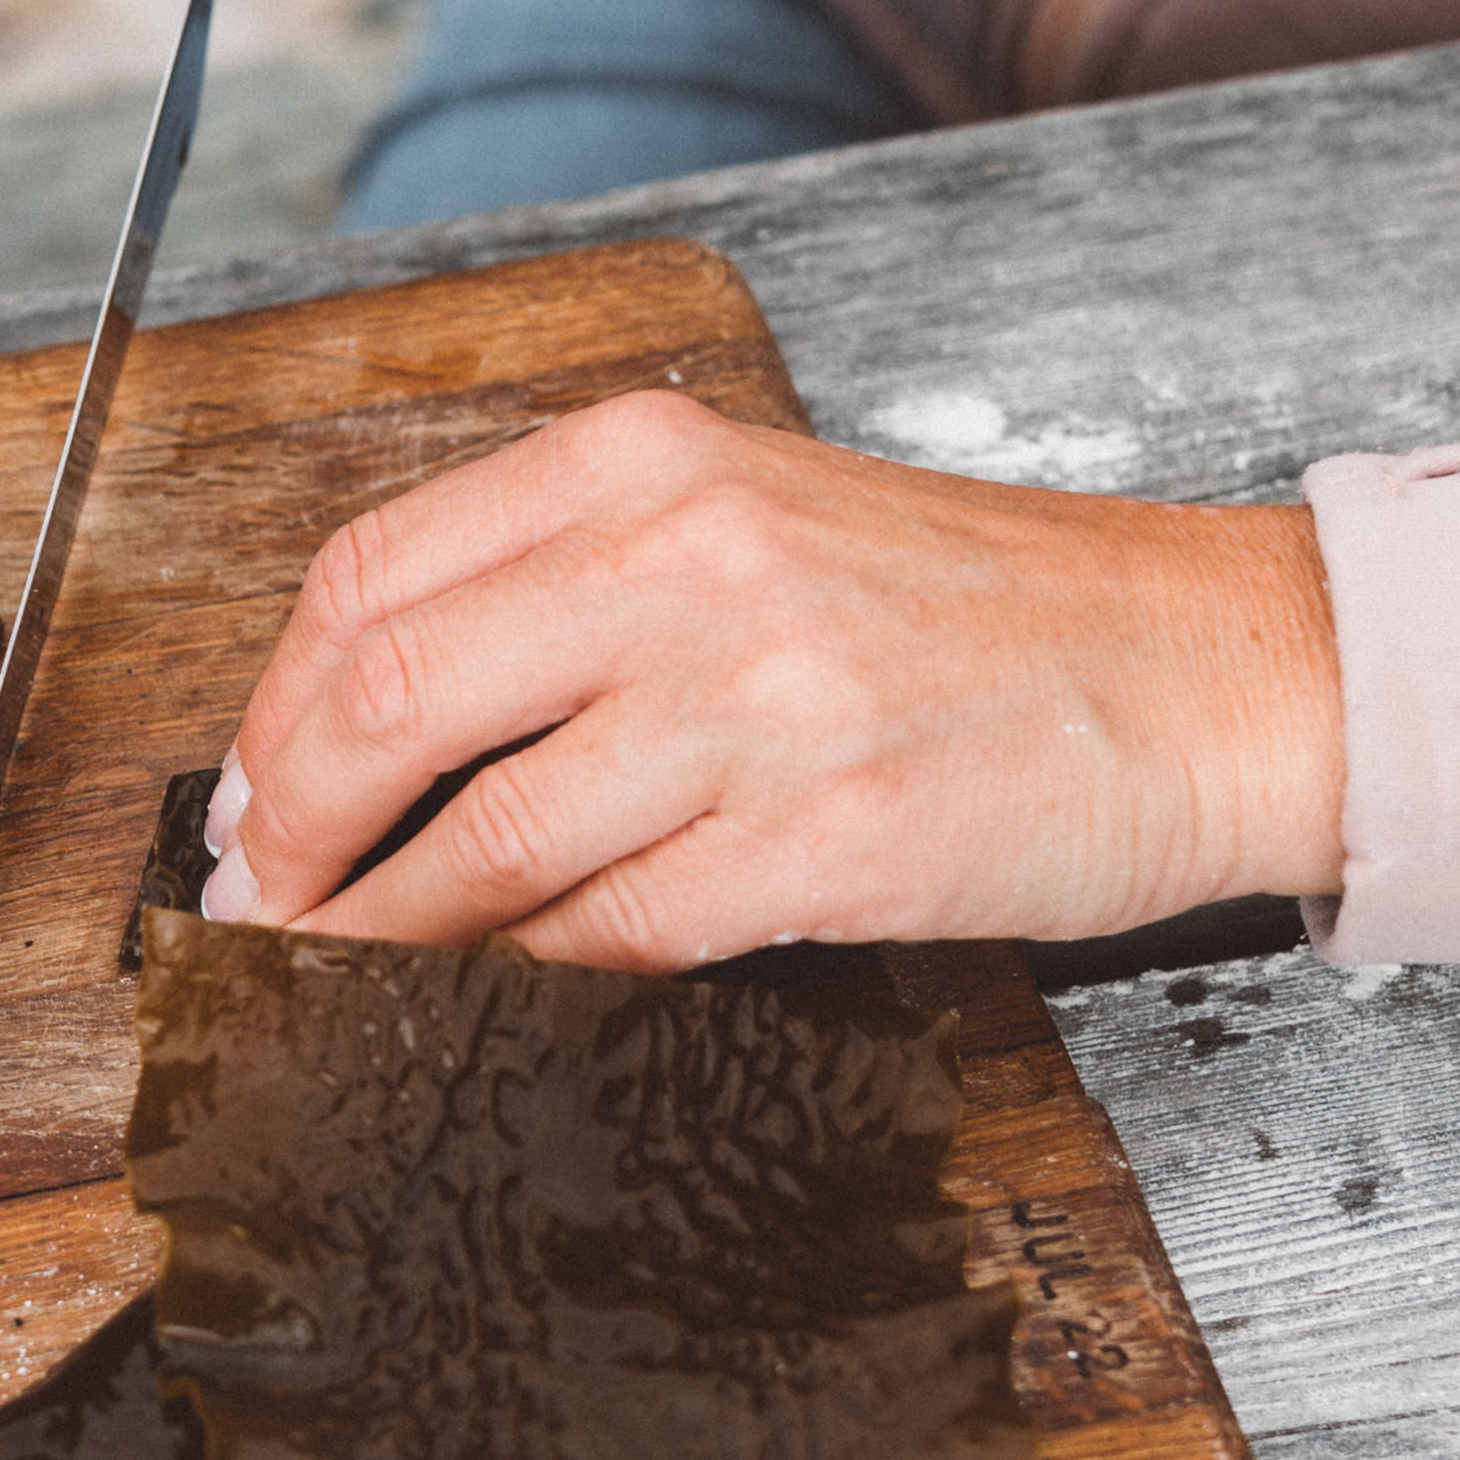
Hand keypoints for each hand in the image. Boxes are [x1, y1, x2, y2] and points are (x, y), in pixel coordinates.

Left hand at [205, 392, 1350, 964]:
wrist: (1211, 671)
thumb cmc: (984, 614)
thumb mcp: (759, 521)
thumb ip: (581, 587)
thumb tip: (379, 716)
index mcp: (649, 463)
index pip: (371, 578)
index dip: (274, 709)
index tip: (248, 797)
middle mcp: (687, 559)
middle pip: (386, 703)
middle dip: (288, 832)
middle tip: (258, 910)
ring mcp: (757, 700)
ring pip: (479, 840)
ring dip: (378, 935)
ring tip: (334, 980)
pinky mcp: (824, 837)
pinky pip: (609, 929)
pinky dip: (519, 978)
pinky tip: (488, 997)